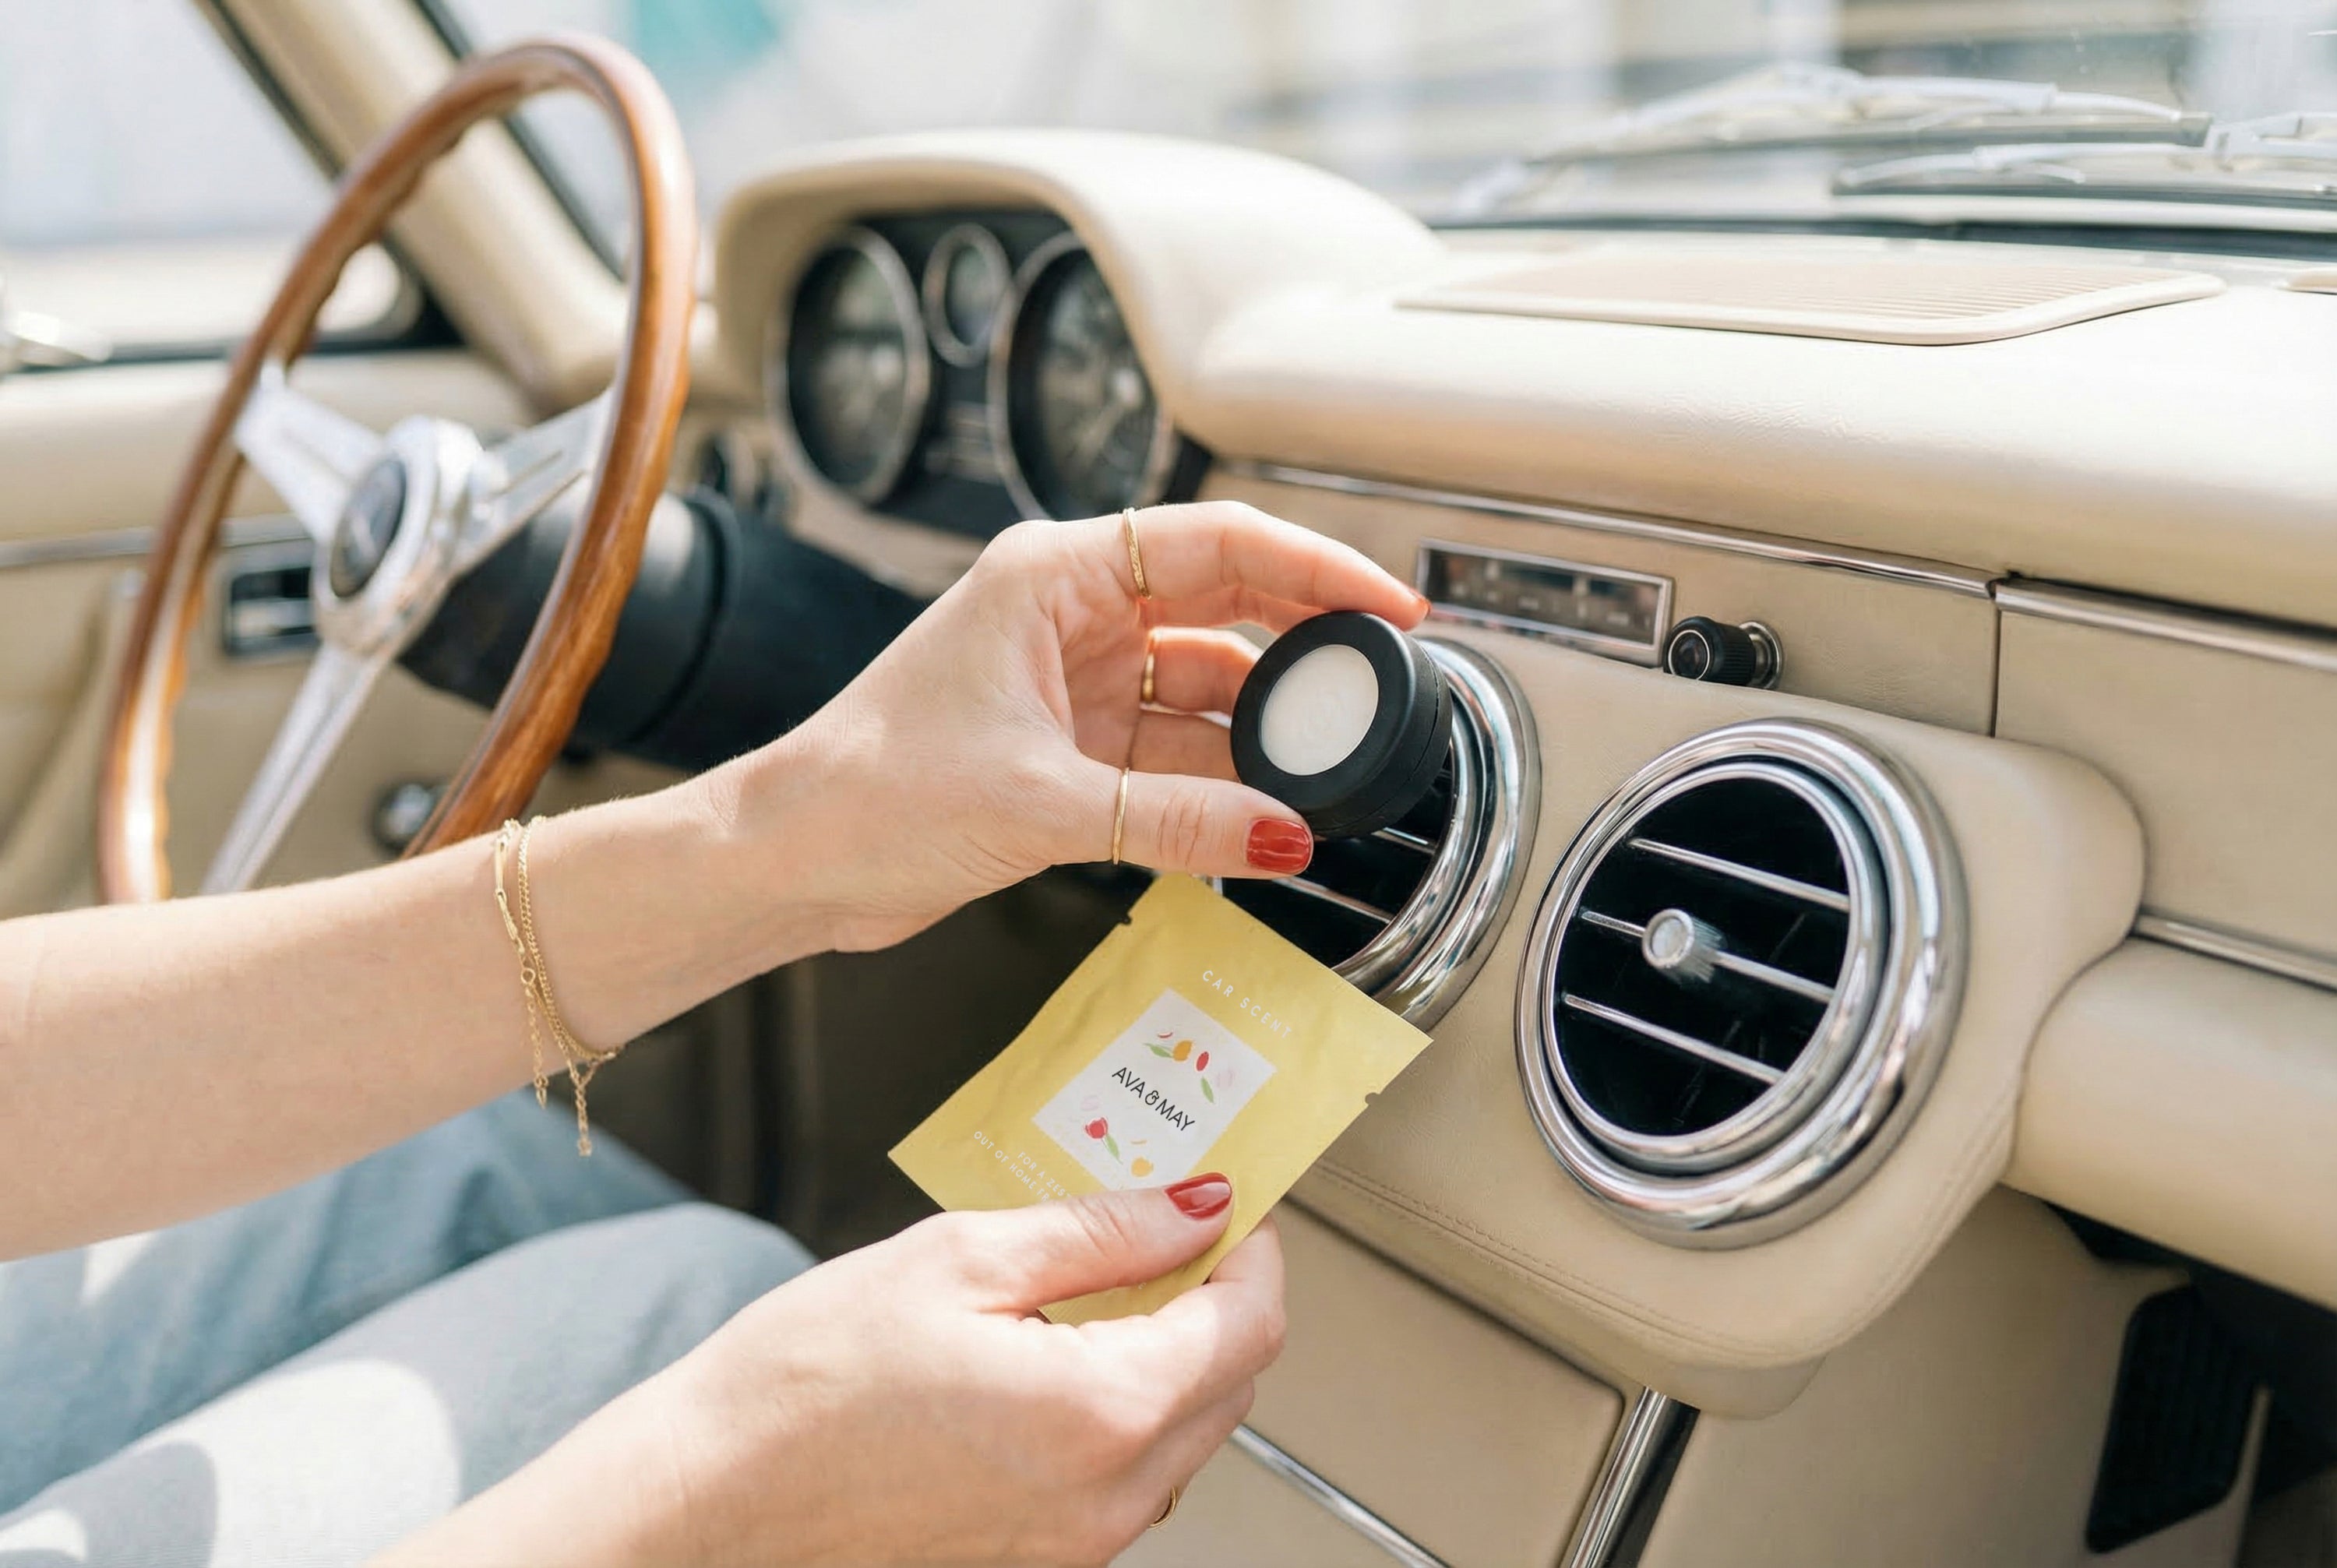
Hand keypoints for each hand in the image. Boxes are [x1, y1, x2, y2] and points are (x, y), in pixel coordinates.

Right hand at [394, 1181, 1285, 1566]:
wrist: (704, 1502)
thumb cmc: (803, 1386)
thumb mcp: (959, 1259)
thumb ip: (1100, 1231)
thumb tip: (1195, 1206)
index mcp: (1101, 1413)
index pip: (1249, 1323)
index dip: (1253, 1247)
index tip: (1228, 1199)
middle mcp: (1106, 1498)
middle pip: (1231, 1384)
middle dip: (1217, 1297)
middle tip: (1164, 1226)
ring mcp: (1075, 1545)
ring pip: (1184, 1436)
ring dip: (1171, 1356)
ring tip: (1094, 1286)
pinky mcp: (1036, 1562)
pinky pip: (1123, 1481)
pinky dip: (1119, 1411)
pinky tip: (1052, 1358)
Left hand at [731, 500, 1426, 950]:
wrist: (791, 861)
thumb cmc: (866, 793)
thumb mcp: (1037, 802)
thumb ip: (1174, 820)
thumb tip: (1283, 834)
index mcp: (1052, 576)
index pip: (1216, 543)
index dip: (1316, 567)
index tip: (1390, 604)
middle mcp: (1069, 615)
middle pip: (1224, 606)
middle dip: (1308, 643)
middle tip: (1387, 679)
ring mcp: (1075, 680)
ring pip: (1206, 686)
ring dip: (1265, 727)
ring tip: (1331, 764)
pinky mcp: (1072, 747)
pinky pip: (1176, 751)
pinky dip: (1222, 781)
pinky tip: (1266, 810)